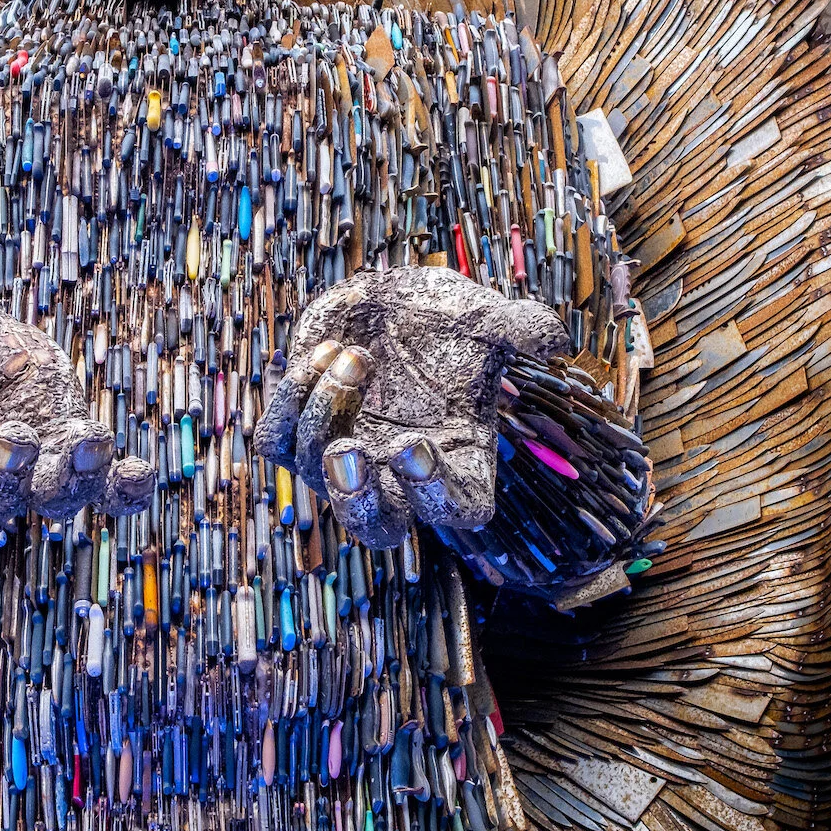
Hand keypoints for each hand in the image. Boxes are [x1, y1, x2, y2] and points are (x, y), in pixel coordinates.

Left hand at [256, 267, 566, 548]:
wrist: (395, 304)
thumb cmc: (451, 325)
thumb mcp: (489, 322)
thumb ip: (521, 329)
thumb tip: (554, 341)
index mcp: (456, 468)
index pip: (451, 508)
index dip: (431, 489)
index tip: (412, 444)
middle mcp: (395, 479)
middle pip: (372, 525)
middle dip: (355, 495)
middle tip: (348, 449)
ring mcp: (343, 460)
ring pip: (313, 469)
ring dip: (326, 411)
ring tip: (352, 356)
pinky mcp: (299, 432)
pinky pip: (276, 439)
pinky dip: (292, 399)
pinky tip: (319, 354)